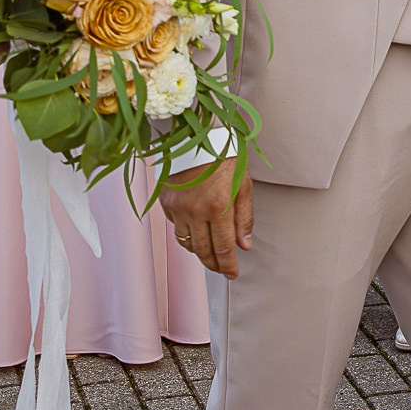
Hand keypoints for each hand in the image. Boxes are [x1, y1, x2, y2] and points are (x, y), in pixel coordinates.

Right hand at [161, 161, 253, 276]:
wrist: (196, 135)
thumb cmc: (224, 156)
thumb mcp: (243, 184)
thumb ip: (244, 217)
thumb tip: (244, 245)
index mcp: (218, 206)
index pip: (224, 248)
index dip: (228, 266)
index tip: (232, 274)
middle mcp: (195, 210)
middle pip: (203, 251)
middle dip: (214, 264)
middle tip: (221, 269)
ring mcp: (178, 207)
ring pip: (187, 243)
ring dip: (199, 252)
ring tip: (210, 253)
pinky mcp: (166, 202)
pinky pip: (175, 228)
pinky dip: (187, 234)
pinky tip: (197, 231)